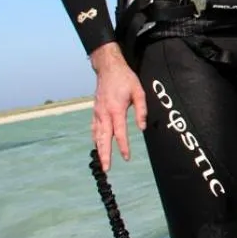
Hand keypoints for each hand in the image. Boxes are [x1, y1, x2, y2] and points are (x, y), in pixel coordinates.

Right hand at [88, 42, 146, 171]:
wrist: (108, 68)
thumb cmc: (125, 79)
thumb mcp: (138, 91)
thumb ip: (141, 110)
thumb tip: (142, 128)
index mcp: (116, 109)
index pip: (120, 132)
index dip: (123, 146)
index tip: (126, 157)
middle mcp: (104, 113)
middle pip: (104, 138)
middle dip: (105, 154)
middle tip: (106, 169)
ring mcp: (97, 113)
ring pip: (97, 135)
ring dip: (99, 149)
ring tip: (101, 162)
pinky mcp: (95, 111)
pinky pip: (94, 128)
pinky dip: (95, 138)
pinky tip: (97, 145)